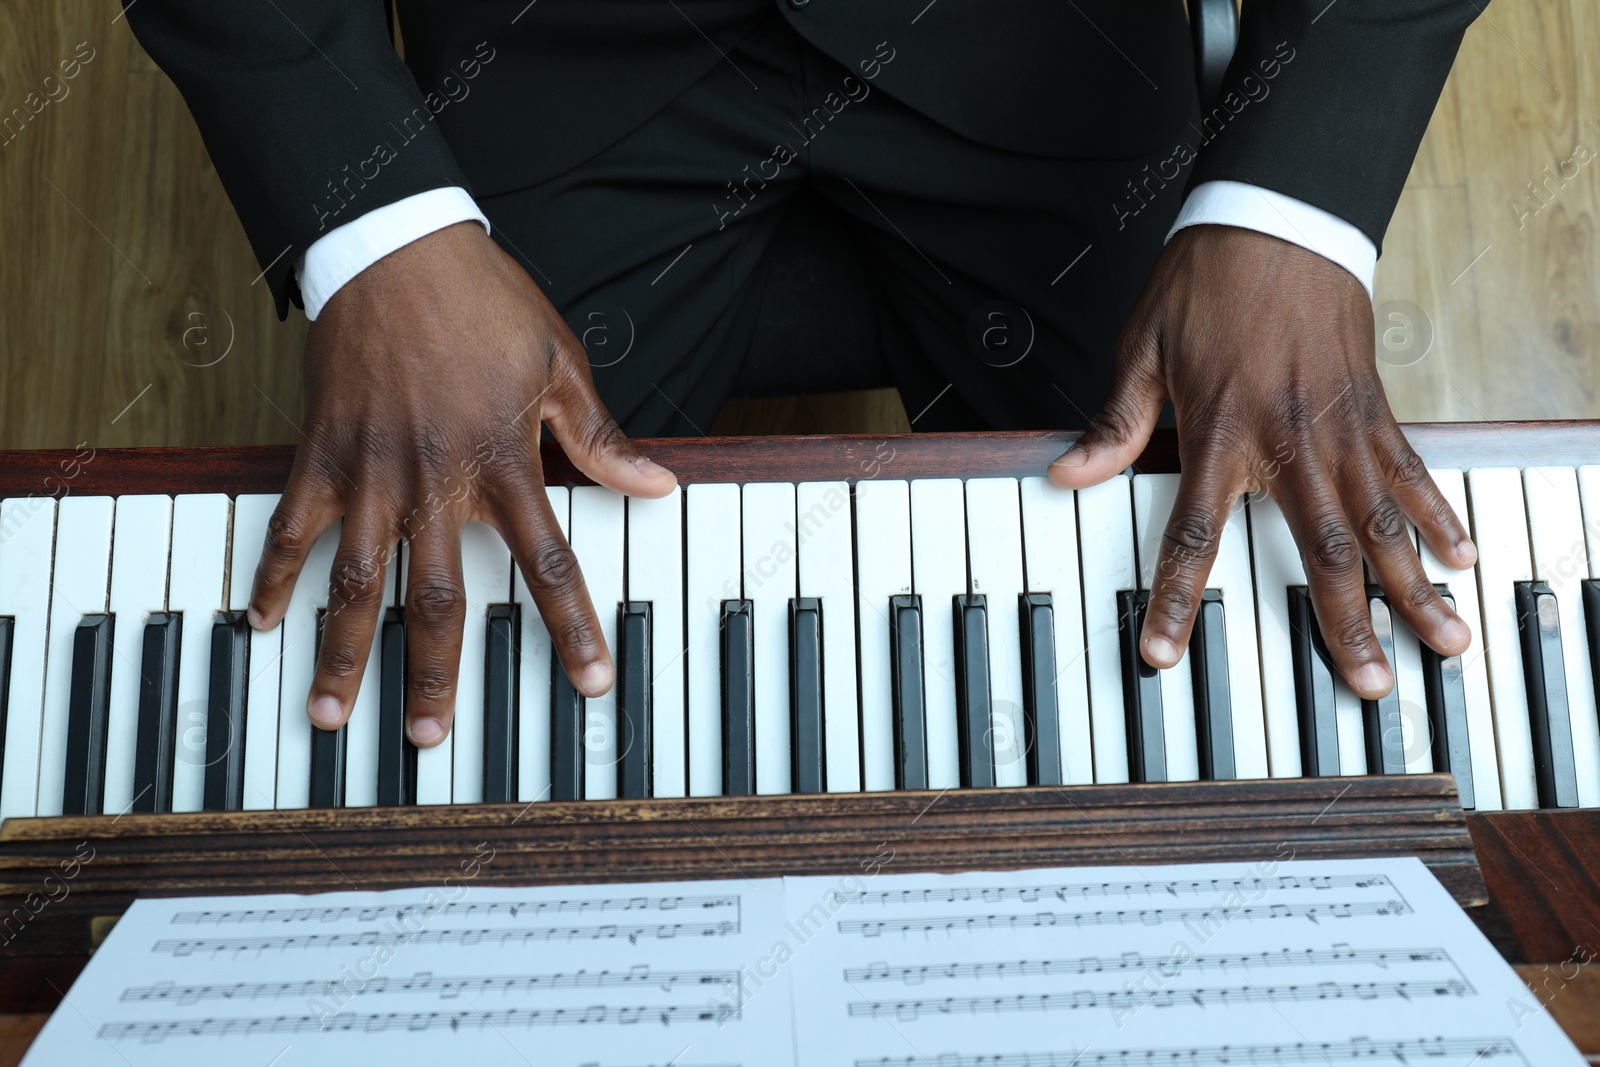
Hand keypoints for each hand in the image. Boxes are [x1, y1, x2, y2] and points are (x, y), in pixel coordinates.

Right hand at [247, 222, 676, 743]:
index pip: (549, 564)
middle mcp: (434, 480)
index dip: (573, 628)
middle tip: (429, 739)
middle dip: (435, 674)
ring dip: (342, 650)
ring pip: (354, 579)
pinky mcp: (320, 449)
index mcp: (503, 462)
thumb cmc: (485, 301)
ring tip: (330, 711)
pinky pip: (291, 524)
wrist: (396, 243)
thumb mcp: (561, 363)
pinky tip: (262, 620)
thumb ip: (600, 438)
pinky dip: (274, 572)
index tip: (590, 684)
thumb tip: (655, 485)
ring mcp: (369, 470)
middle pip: (437, 598)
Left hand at [1047, 225, 1475, 698]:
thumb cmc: (1206, 280)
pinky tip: (1458, 555)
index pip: (1192, 538)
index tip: (1165, 656)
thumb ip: (1114, 425)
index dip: (1176, 603)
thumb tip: (1067, 476)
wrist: (1277, 216)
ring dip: (1413, 588)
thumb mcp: (1141, 350)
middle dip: (1346, 627)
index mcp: (1219, 435)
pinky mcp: (1373, 405)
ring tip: (1446, 641)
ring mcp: (1340, 427)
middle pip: (1320, 553)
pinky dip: (1435, 514)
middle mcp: (1287, 443)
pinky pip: (1409, 471)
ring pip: (1382, 525)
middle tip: (1372, 686)